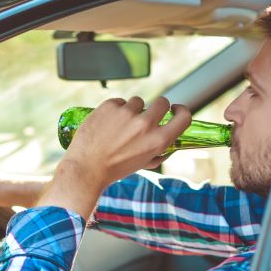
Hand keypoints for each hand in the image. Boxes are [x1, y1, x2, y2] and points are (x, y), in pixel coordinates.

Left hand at [65, 96, 190, 188]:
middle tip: (145, 115)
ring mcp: (127, 113)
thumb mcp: (142, 165)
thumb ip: (158, 153)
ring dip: (131, 110)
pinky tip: (106, 124)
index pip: (184, 117)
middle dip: (157, 107)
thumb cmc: (114, 169)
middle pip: (162, 102)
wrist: (86, 168)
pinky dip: (114, 110)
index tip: (175, 109)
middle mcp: (145, 125)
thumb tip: (169, 146)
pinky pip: (118, 102)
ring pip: (137, 102)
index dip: (182, 111)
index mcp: (158, 141)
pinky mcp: (110, 106)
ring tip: (118, 127)